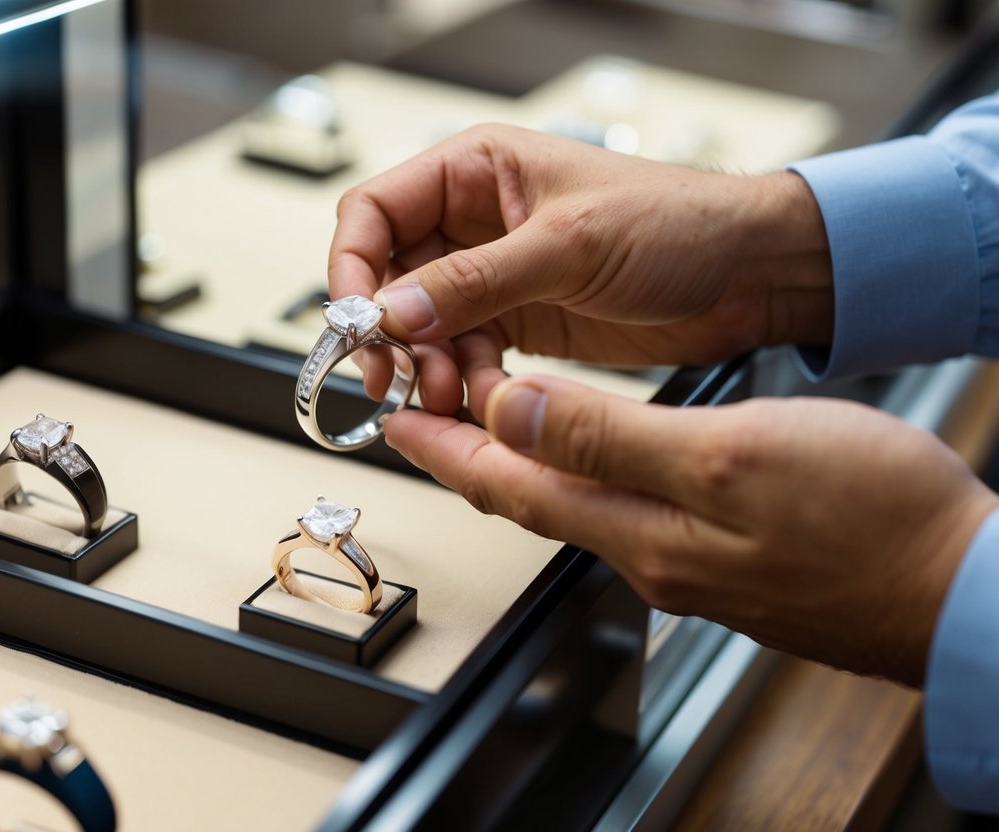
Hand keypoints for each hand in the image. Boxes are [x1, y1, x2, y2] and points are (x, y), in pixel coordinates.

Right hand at [329, 123, 832, 414]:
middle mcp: (476, 222)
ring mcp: (496, 276)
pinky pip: (464, 356)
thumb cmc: (679, 221)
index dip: (352, 265)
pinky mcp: (519, 322)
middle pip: (389, 276)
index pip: (375, 211)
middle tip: (390, 373)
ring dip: (425, 365)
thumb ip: (477, 279)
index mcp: (478, 171)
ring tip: (447, 393)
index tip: (353, 319)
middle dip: (386, 329)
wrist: (749, 276)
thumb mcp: (570, 243)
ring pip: (422, 326)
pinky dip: (463, 382)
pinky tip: (480, 398)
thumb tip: (393, 310)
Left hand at [383, 375, 998, 686]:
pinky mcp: (726, 551)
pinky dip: (588, 471)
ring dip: (523, 461)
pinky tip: (595, 453)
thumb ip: (609, 435)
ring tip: (491, 418)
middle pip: (532, 498)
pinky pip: (626, 507)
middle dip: (469, 455)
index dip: (445, 447)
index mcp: (640, 527)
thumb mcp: (725, 453)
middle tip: (424, 414)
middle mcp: (651, 552)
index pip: (508, 484)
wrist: (960, 585)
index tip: (396, 416)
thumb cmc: (868, 520)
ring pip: (577, 502)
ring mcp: (689, 557)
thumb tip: (511, 411)